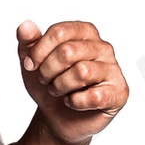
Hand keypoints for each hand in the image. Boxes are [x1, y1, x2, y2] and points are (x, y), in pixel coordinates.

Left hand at [16, 19, 127, 144]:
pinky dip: (75, 102)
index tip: (30, 66)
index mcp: (85, 32)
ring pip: (81, 72)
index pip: (59, 32)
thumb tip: (25, 26)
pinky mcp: (119, 93)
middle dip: (47, 71)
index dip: (38, 52)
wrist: (57, 118)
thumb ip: (27, 42)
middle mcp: (103, 47)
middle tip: (46, 81)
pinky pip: (94, 96)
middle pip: (68, 52)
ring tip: (59, 91)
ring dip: (60, 87)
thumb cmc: (49, 85)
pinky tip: (74, 102)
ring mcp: (113, 70)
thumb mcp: (32, 62)